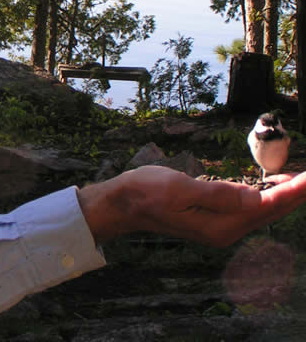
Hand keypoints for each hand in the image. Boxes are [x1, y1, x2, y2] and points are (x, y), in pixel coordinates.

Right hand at [78, 165, 305, 246]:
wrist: (122, 204)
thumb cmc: (145, 192)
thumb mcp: (178, 188)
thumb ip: (217, 194)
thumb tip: (253, 196)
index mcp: (219, 225)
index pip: (266, 206)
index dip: (293, 191)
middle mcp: (224, 231)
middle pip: (270, 212)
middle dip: (294, 194)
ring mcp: (219, 228)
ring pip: (262, 212)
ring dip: (283, 196)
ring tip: (300, 178)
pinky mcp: (213, 221)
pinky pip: (249, 210)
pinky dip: (266, 197)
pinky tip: (269, 186)